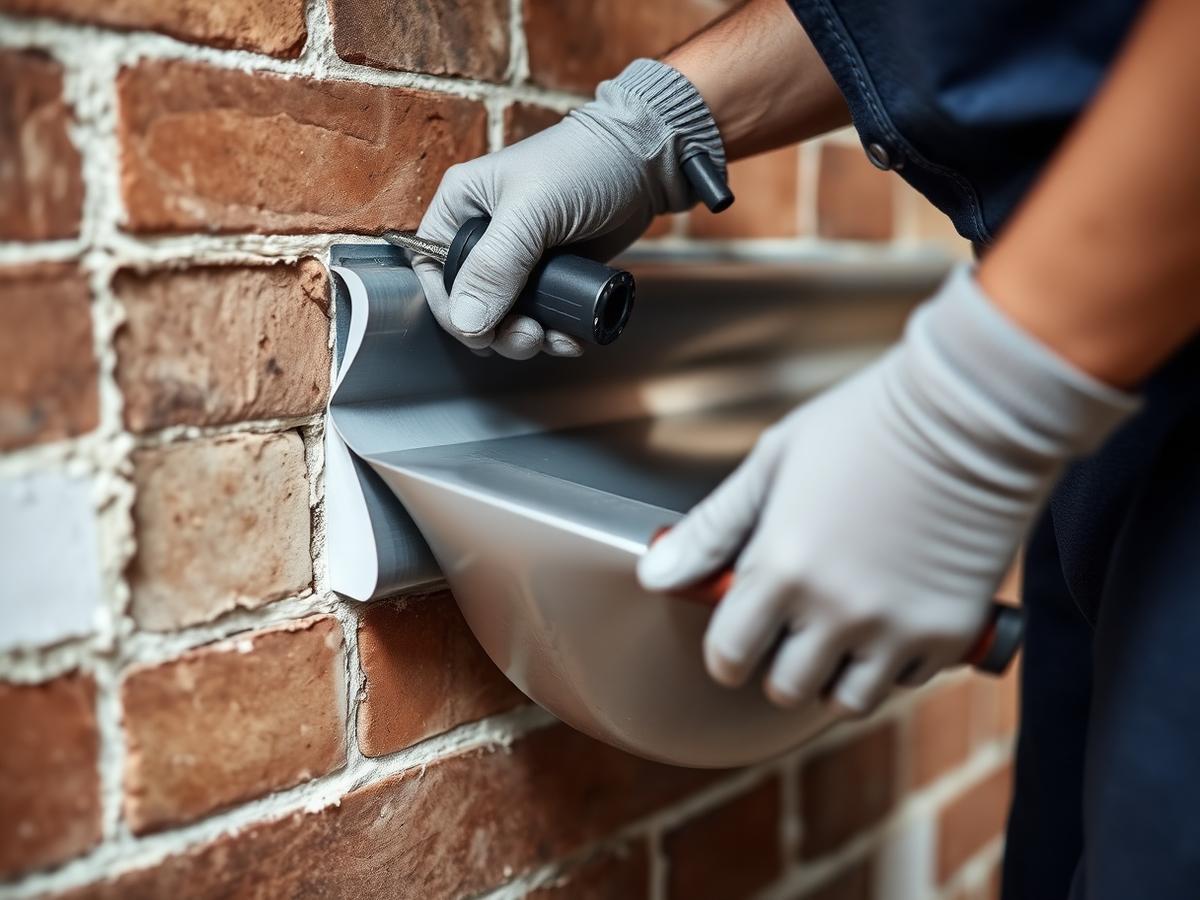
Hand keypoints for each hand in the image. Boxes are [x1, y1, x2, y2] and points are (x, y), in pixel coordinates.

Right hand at [413, 59, 723, 358]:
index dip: (451, 308)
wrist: (645, 162)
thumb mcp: (533, 211)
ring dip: (526, 338)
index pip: (433, 268)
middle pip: (471, 302)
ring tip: (554, 337)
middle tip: (529, 337)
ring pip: (506, 316)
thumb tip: (467, 322)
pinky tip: (571, 336)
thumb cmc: (584, 164)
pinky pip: (541, 315)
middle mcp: (485, 235)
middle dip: (497, 329)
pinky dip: (553, 332)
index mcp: (463, 207)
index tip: (479, 333)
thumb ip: (496, 266)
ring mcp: (519, 258)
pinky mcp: (552, 274)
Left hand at [638, 267, 1136, 713]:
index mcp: (782, 567)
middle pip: (785, 687)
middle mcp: (836, 610)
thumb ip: (712, 528)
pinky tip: (891, 614)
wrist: (972, 411)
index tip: (735, 642)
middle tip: (792, 625)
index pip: (728, 655)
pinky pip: (906, 681)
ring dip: (835, 673)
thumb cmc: (868, 423)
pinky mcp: (950, 633)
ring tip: (841, 626)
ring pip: (846, 700)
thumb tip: (655, 574)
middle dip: (779, 662)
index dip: (725, 653)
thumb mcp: (774, 462)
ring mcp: (897, 628)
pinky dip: (893, 662)